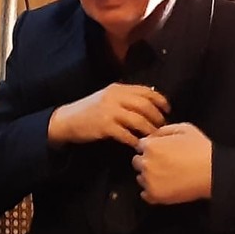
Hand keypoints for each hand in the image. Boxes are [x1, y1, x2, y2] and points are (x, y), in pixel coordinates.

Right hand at [48, 83, 169, 147]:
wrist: (67, 120)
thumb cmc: (89, 110)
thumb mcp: (107, 97)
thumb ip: (125, 97)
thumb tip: (150, 103)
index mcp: (117, 88)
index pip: (146, 91)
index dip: (160, 100)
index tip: (167, 109)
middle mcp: (114, 97)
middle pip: (145, 106)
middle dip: (157, 117)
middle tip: (162, 126)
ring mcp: (109, 111)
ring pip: (139, 120)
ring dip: (149, 130)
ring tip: (153, 138)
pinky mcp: (105, 126)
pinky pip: (127, 134)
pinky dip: (135, 140)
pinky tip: (138, 145)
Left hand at [132, 123, 212, 203]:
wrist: (215, 172)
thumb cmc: (201, 149)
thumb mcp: (183, 128)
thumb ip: (162, 130)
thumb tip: (151, 136)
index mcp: (150, 146)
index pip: (140, 146)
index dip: (151, 147)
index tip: (161, 151)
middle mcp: (146, 163)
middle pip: (137, 161)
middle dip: (148, 161)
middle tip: (165, 163)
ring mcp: (149, 181)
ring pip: (141, 177)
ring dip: (149, 176)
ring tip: (167, 175)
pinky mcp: (155, 195)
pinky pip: (145, 194)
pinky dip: (152, 190)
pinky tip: (164, 186)